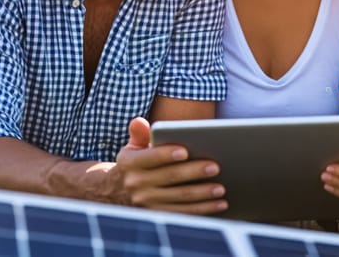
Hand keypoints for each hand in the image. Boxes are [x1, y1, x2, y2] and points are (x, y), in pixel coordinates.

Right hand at [106, 117, 227, 214]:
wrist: (118, 191)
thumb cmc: (135, 163)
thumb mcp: (132, 147)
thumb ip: (139, 134)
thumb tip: (139, 122)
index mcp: (130, 163)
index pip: (150, 157)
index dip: (166, 154)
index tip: (185, 151)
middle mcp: (136, 184)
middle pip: (170, 177)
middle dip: (194, 172)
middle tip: (216, 167)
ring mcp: (146, 203)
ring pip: (179, 197)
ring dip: (202, 194)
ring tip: (221, 188)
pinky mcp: (158, 215)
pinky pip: (183, 213)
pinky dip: (203, 209)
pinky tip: (220, 204)